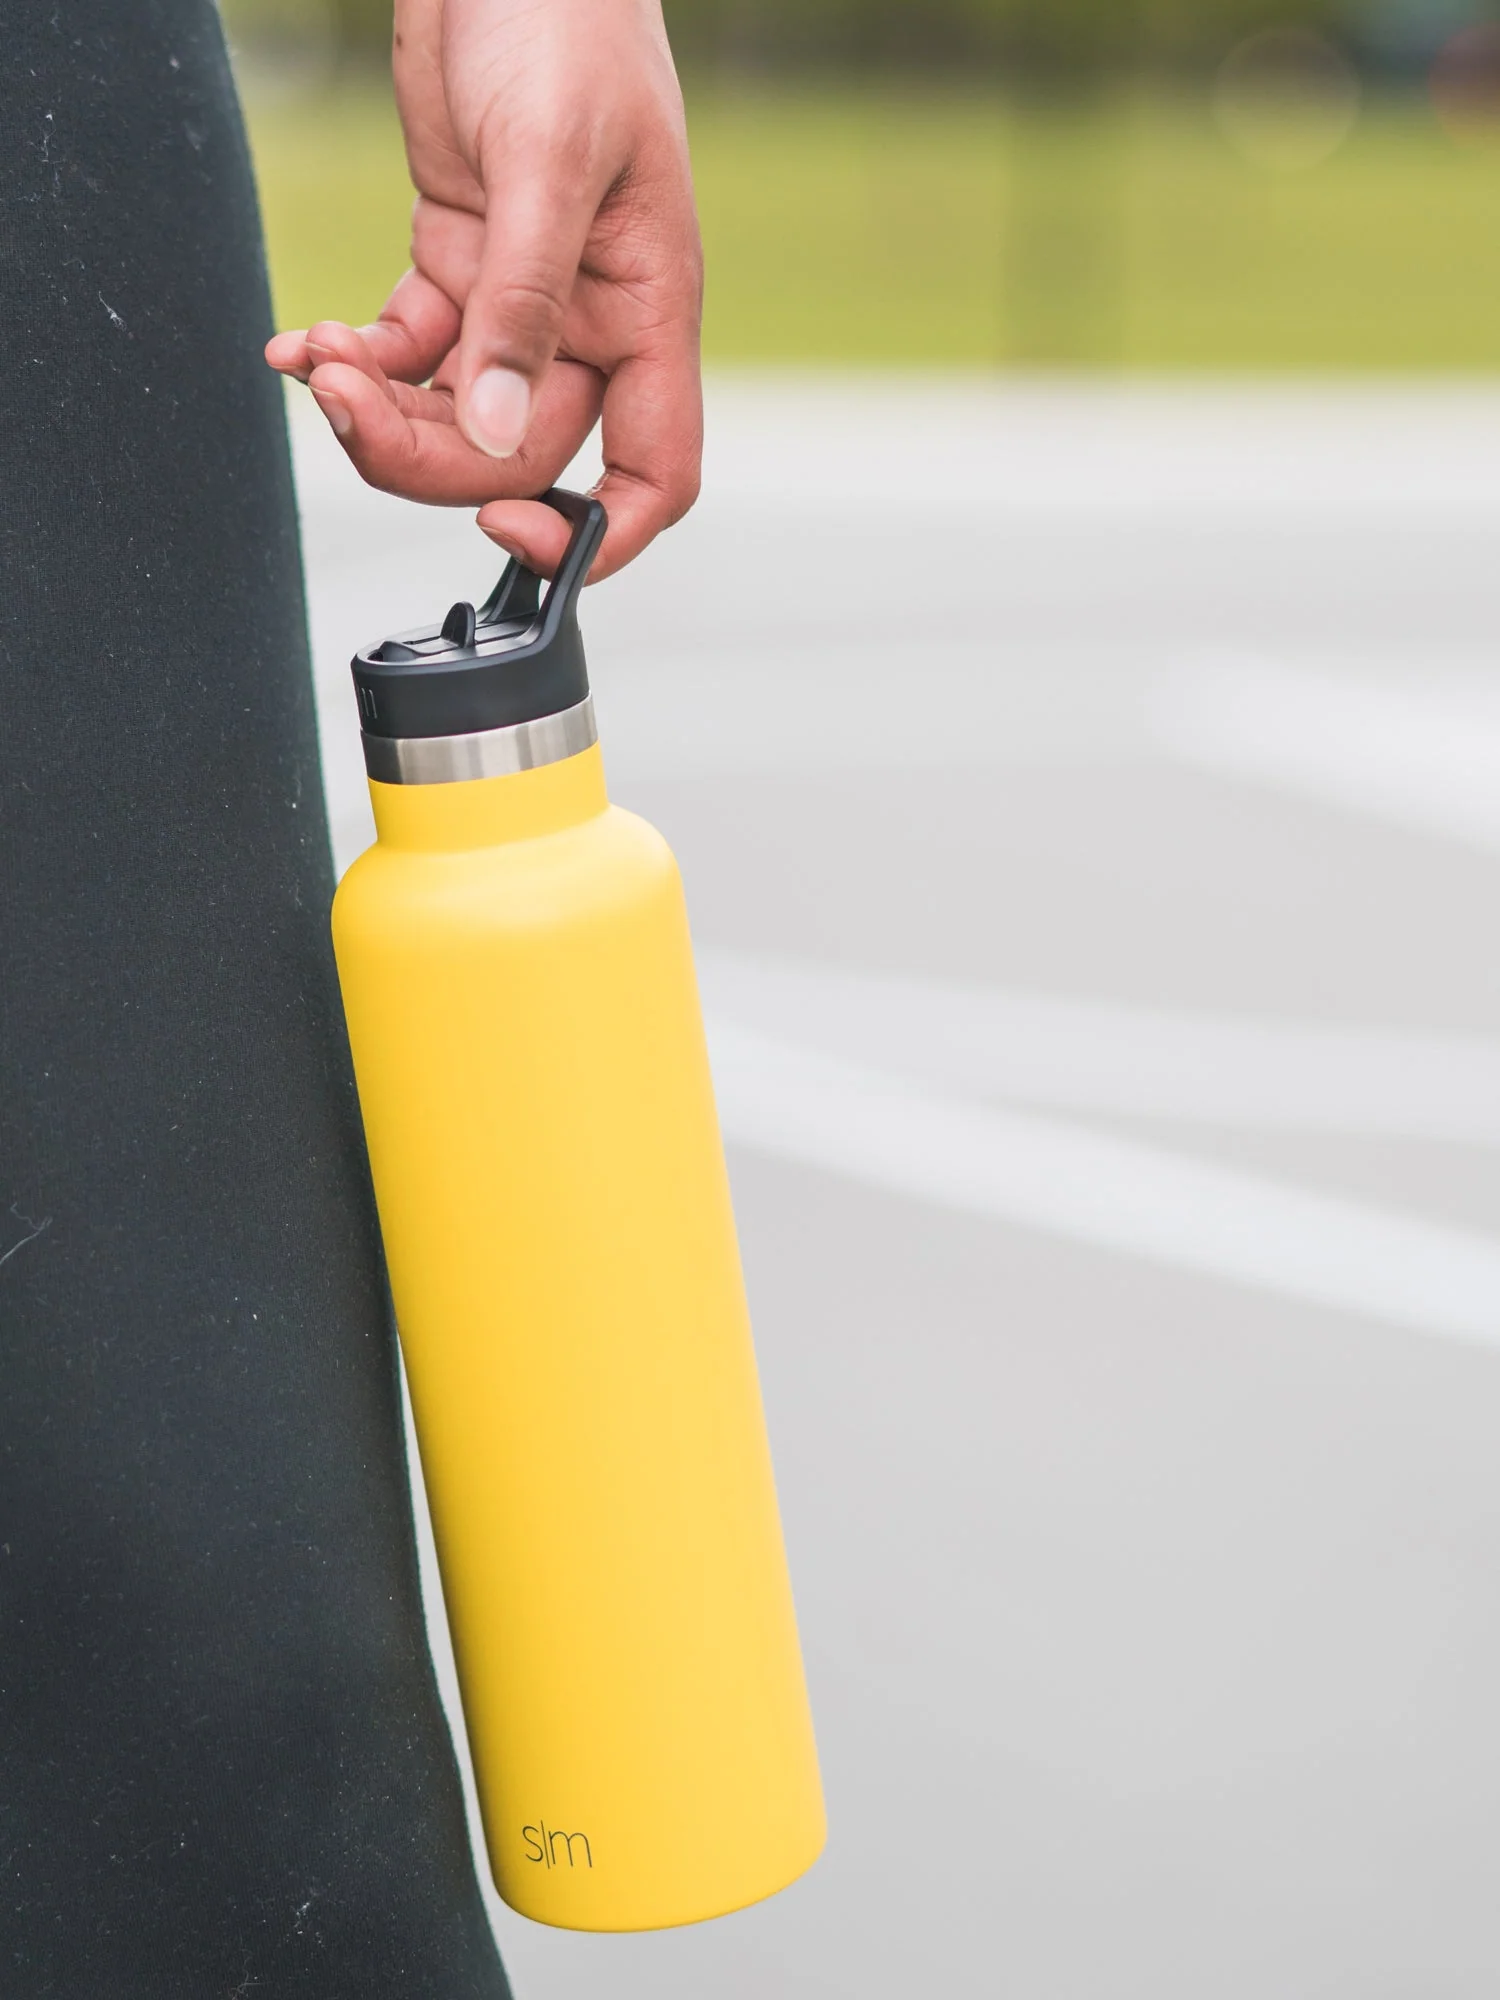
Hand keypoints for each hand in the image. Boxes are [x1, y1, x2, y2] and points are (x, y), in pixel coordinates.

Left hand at [265, 0, 702, 581]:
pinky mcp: (458, 269)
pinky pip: (409, 355)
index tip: (509, 526)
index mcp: (648, 314)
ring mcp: (523, 305)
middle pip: (520, 455)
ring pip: (456, 418)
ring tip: (321, 363)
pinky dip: (356, 363)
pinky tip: (307, 346)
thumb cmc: (565, 21)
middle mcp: (593, 327)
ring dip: (380, 413)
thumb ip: (523, 303)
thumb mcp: (548, 161)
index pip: (652, 475)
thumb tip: (498, 430)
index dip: (592, 531)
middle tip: (350, 406)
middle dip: (428, 452)